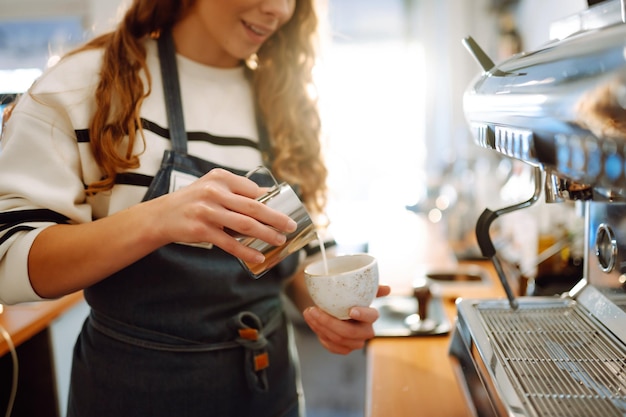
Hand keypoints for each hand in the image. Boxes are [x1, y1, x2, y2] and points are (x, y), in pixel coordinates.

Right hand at [145, 168, 296, 262]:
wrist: (161, 216)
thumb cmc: (193, 201)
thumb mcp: (212, 187)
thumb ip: (237, 190)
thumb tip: (269, 196)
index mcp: (220, 178)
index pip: (252, 190)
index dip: (270, 201)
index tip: (285, 210)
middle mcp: (214, 192)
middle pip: (253, 207)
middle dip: (276, 218)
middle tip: (291, 226)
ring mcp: (207, 211)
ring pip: (244, 225)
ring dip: (266, 234)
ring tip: (280, 240)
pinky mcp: (201, 230)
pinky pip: (229, 243)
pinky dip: (246, 251)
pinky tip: (258, 256)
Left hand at [303, 285, 390, 354]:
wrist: (337, 309)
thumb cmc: (348, 299)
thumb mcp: (358, 290)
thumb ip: (372, 288)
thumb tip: (388, 289)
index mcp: (371, 317)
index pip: (372, 316)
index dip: (363, 314)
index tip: (351, 310)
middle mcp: (365, 332)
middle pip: (349, 332)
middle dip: (329, 322)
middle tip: (313, 309)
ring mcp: (354, 343)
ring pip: (337, 339)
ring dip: (320, 326)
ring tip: (308, 312)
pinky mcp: (343, 349)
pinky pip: (331, 346)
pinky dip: (319, 334)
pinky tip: (312, 322)